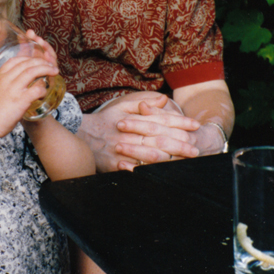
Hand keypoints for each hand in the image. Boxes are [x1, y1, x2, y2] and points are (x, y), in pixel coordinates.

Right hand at [0, 55, 57, 138]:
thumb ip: (2, 83)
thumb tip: (11, 80)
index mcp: (0, 76)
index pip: (16, 60)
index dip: (29, 58)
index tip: (37, 61)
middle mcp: (7, 80)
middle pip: (27, 63)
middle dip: (42, 62)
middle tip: (50, 65)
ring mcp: (14, 89)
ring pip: (33, 72)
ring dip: (46, 70)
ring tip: (54, 72)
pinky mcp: (20, 101)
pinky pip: (36, 89)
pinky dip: (43, 88)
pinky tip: (44, 92)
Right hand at [78, 92, 199, 172]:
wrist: (77, 133)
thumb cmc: (103, 121)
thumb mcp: (121, 106)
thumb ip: (143, 102)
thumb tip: (164, 99)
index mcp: (133, 120)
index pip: (160, 120)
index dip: (179, 122)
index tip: (195, 125)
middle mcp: (128, 134)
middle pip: (159, 139)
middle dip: (179, 144)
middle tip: (196, 149)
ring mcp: (121, 150)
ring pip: (148, 155)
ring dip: (168, 159)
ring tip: (184, 163)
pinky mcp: (112, 164)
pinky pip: (131, 170)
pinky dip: (145, 172)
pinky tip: (159, 175)